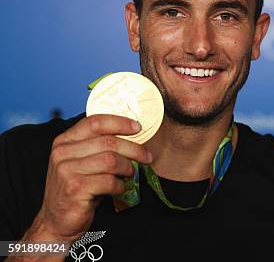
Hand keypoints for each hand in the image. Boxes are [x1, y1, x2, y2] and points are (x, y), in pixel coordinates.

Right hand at [29, 114, 153, 242]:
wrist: (57, 221)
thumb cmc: (77, 188)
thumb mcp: (82, 161)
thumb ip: (98, 146)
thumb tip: (132, 132)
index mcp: (64, 141)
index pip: (95, 122)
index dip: (120, 123)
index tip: (138, 127)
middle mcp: (62, 153)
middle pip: (109, 142)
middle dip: (134, 149)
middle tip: (147, 157)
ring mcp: (67, 171)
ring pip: (111, 160)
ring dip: (127, 168)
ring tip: (130, 174)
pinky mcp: (75, 189)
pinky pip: (109, 181)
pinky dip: (120, 185)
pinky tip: (118, 188)